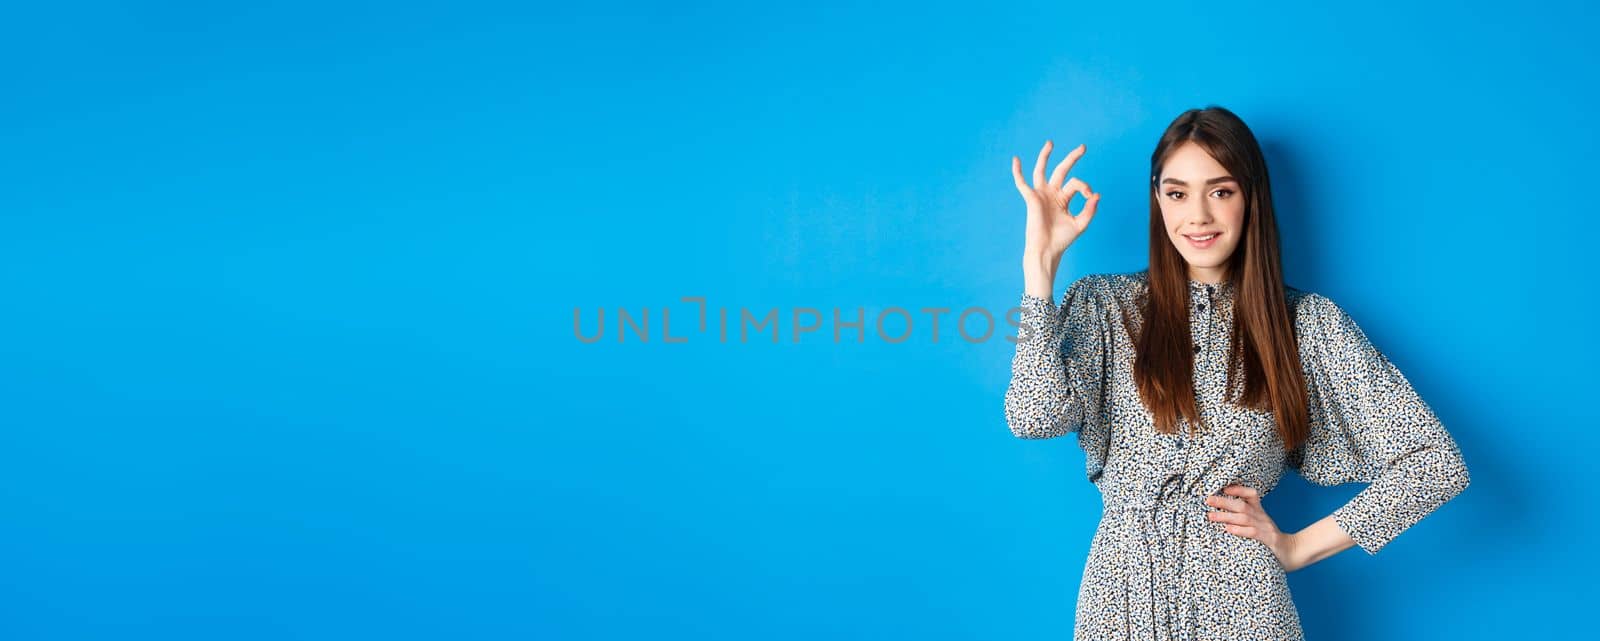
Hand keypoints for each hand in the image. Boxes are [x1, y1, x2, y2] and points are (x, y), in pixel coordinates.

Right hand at [1011, 140, 1100, 261]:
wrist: (1048, 250)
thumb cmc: (1062, 240)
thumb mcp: (1081, 223)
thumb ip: (1090, 209)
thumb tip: (1097, 194)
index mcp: (1063, 199)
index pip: (1076, 184)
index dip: (1085, 186)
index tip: (1090, 196)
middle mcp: (1052, 194)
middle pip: (1062, 170)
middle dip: (1072, 158)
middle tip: (1083, 147)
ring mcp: (1041, 195)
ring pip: (1041, 171)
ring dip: (1045, 156)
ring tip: (1050, 143)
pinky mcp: (1031, 199)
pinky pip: (1022, 183)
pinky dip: (1017, 172)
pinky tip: (1016, 160)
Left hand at [1204, 483, 1297, 570]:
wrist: (1294, 553)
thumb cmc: (1271, 539)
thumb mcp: (1259, 525)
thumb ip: (1245, 519)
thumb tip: (1221, 516)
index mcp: (1260, 512)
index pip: (1251, 495)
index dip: (1238, 490)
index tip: (1224, 488)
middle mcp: (1262, 517)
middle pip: (1242, 505)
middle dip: (1223, 502)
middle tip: (1208, 500)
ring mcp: (1266, 528)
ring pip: (1244, 518)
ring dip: (1226, 516)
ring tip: (1211, 516)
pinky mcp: (1269, 540)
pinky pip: (1253, 533)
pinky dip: (1240, 530)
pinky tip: (1228, 529)